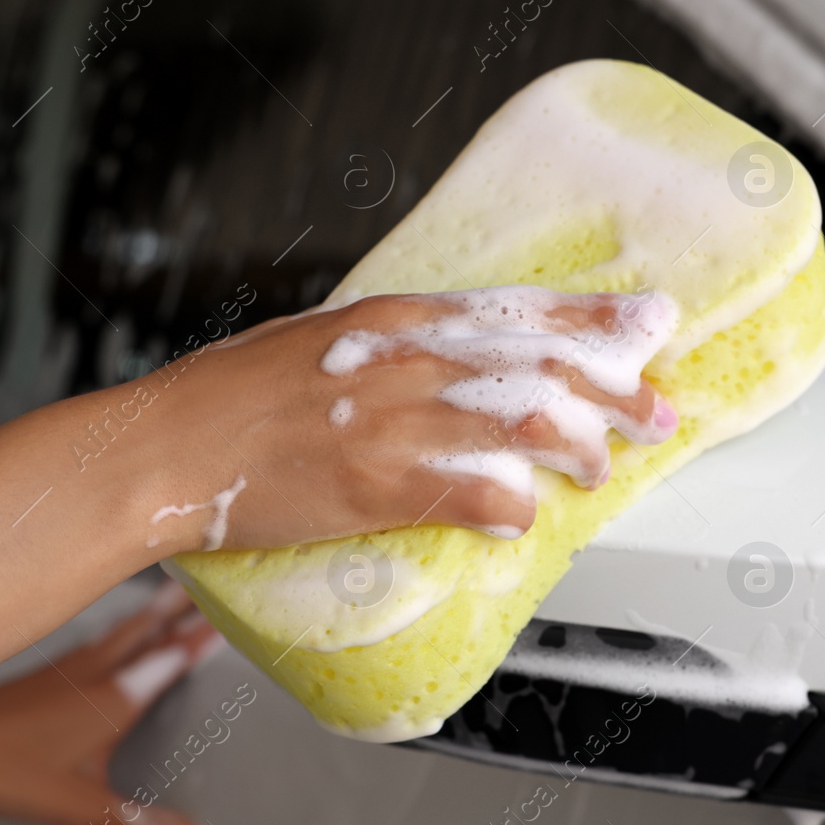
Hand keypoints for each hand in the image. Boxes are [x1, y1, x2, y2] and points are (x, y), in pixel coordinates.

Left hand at [0, 583, 219, 824]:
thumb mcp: (76, 804)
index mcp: (114, 697)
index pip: (172, 657)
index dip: (205, 634)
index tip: (236, 610)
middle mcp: (96, 672)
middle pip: (152, 629)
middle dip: (187, 606)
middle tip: (214, 578)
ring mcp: (70, 666)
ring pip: (125, 627)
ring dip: (155, 609)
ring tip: (176, 590)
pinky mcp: (46, 671)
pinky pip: (99, 637)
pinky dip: (121, 625)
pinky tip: (113, 632)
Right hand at [139, 287, 678, 556]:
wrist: (166, 446)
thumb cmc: (233, 395)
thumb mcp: (324, 338)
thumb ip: (397, 344)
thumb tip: (461, 358)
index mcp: (397, 316)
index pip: (523, 307)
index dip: (596, 316)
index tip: (651, 322)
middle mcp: (408, 358)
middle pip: (544, 364)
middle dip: (616, 390)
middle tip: (659, 412)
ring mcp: (395, 421)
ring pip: (527, 422)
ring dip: (578, 449)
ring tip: (600, 469)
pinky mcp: (377, 484)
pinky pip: (475, 491)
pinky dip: (512, 506)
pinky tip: (524, 517)